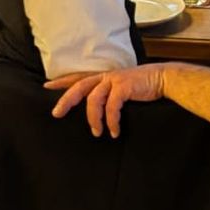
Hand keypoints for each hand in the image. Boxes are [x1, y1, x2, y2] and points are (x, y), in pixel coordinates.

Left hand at [46, 65, 168, 136]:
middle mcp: (106, 76)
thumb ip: (108, 95)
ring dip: (94, 119)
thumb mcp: (121, 89)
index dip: (62, 82)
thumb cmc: (142, 87)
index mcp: (103, 77)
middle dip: (66, 100)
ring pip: (94, 99)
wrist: (163, 78)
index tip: (47, 87)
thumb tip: (96, 111)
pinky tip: (114, 131)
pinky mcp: (124, 86)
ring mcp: (115, 80)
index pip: (78, 78)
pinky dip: (111, 120)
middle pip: (79, 87)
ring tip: (97, 133)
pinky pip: (112, 106)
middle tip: (56, 114)